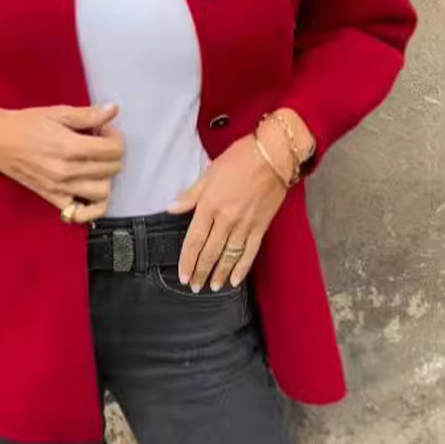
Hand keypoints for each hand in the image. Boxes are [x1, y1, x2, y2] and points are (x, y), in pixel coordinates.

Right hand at [0, 103, 123, 221]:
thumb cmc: (26, 124)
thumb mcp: (58, 112)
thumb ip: (88, 115)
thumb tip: (113, 110)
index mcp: (70, 146)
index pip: (114, 150)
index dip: (115, 137)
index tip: (104, 131)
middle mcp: (68, 171)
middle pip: (112, 169)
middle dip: (112, 153)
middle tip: (99, 144)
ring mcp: (61, 188)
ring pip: (103, 192)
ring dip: (105, 177)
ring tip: (95, 164)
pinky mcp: (53, 199)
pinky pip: (82, 213)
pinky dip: (91, 205)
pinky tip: (88, 188)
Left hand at [165, 131, 290, 291]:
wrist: (272, 156)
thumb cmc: (239, 159)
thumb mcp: (209, 173)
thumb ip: (191, 195)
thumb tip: (171, 208)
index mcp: (209, 206)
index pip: (194, 240)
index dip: (187, 261)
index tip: (183, 276)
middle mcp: (225, 220)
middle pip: (209, 253)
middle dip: (200, 272)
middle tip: (194, 286)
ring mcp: (244, 225)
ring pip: (228, 256)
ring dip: (219, 274)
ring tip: (212, 287)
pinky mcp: (261, 227)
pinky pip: (249, 252)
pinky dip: (242, 268)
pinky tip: (235, 280)